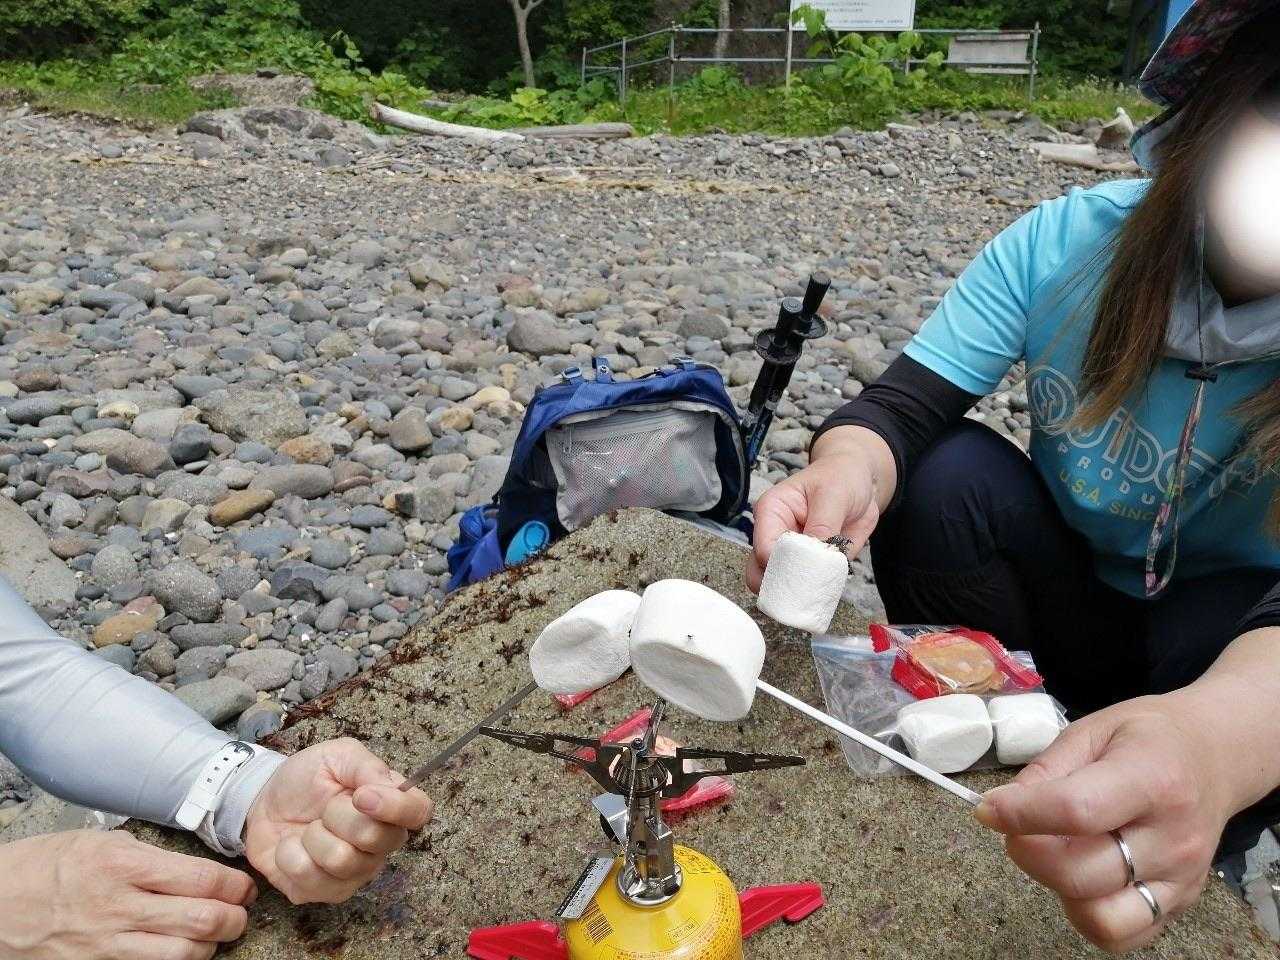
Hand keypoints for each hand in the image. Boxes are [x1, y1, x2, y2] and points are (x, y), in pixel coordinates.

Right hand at [0, 830, 253, 959]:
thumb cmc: (42, 867)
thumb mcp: (97, 842)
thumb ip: (145, 855)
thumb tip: (190, 867)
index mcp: (124, 864)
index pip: (203, 879)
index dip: (236, 886)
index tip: (244, 886)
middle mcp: (120, 905)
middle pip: (202, 919)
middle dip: (235, 918)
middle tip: (241, 912)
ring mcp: (108, 943)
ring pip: (183, 954)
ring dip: (210, 946)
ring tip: (216, 934)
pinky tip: (181, 952)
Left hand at [244, 738, 432, 904]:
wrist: (264, 801)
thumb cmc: (307, 777)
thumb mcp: (337, 755)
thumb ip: (367, 766)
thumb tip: (384, 790)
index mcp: (391, 806)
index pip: (419, 812)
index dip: (396, 807)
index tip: (361, 796)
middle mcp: (381, 844)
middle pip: (377, 839)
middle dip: (339, 816)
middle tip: (325, 808)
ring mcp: (355, 873)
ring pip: (342, 861)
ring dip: (313, 837)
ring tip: (308, 828)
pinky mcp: (324, 892)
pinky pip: (310, 880)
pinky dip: (291, 855)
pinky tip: (292, 846)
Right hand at [747, 427, 885, 591]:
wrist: (861, 482)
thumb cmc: (841, 478)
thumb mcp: (834, 494)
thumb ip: (823, 524)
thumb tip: (815, 556)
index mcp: (771, 512)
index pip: (765, 549)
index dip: (783, 566)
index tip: (810, 572)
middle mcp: (774, 535)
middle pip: (762, 573)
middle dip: (784, 587)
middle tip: (810, 592)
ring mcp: (791, 553)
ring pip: (782, 586)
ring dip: (801, 593)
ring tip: (821, 592)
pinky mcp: (810, 565)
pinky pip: (809, 588)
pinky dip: (818, 592)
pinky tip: (829, 589)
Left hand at [974, 693, 1234, 953]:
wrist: (1214, 756)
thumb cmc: (1147, 738)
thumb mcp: (1092, 730)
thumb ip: (1046, 771)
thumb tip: (1001, 809)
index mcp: (1151, 778)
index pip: (1076, 810)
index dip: (1020, 815)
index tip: (987, 810)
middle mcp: (1172, 836)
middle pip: (1080, 873)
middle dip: (1029, 852)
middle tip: (1019, 828)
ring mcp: (1180, 878)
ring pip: (1100, 916)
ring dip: (1058, 888)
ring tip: (1057, 852)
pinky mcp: (1179, 905)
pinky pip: (1122, 936)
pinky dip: (1087, 914)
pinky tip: (1082, 877)